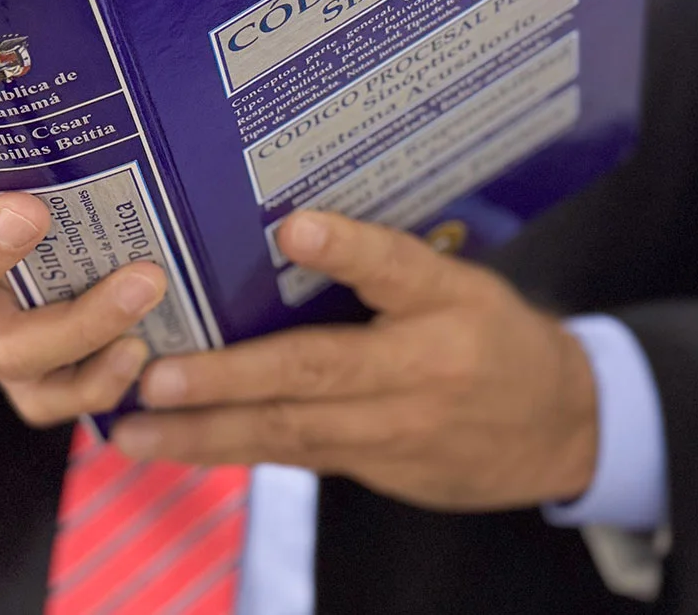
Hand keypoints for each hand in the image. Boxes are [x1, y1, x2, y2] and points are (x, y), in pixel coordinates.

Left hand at [111, 211, 597, 510]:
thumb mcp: (460, 281)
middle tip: (157, 375)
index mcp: (447, 303)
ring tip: (135, 429)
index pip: (398, 268)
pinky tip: (174, 447)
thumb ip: (384, 264)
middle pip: (318, 372)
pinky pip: (294, 457)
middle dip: (230, 379)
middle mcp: (421, 369)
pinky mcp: (376, 469)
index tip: (296, 229)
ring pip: (291, 432)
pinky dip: (231, 452)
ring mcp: (396, 430)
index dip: (349, 250)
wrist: (561, 428)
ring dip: (206, 433)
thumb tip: (289, 230)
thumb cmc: (493, 336)